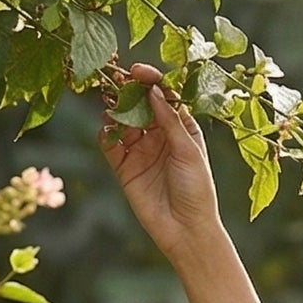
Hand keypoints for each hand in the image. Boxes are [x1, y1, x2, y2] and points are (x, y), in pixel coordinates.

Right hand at [98, 62, 224, 265]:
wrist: (185, 230)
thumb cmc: (197, 190)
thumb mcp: (188, 151)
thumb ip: (169, 121)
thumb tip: (152, 91)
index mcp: (181, 128)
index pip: (164, 96)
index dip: (151, 81)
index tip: (138, 71)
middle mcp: (160, 135)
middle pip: (139, 105)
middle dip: (128, 91)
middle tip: (115, 79)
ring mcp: (140, 150)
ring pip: (122, 121)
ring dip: (114, 110)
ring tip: (108, 103)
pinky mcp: (124, 167)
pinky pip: (109, 145)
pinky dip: (105, 134)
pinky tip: (106, 130)